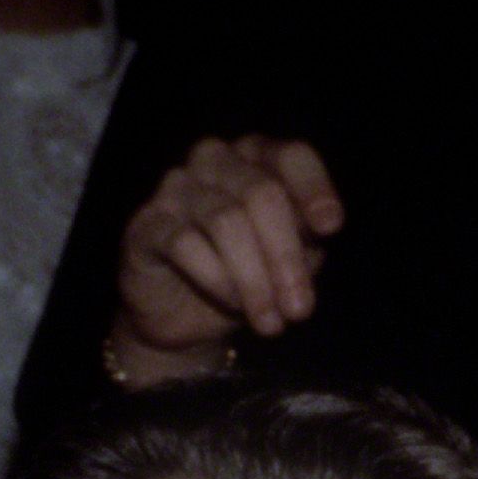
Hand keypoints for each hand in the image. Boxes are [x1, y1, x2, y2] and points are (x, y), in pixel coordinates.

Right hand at [108, 135, 345, 383]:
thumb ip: (306, 237)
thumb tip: (323, 229)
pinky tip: (232, 304)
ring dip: (255, 279)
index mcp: (258, 159)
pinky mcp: (148, 223)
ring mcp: (177, 187)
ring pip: (226, 220)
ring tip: (271, 322)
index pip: (290, 156)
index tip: (330, 228)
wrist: (185, 315)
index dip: (313, 188)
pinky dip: (217, 280)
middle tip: (299, 309)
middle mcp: (216, 161)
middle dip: (286, 256)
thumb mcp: (289, 257)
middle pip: (262, 193)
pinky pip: (186, 244)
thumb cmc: (247, 274)